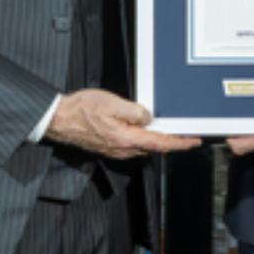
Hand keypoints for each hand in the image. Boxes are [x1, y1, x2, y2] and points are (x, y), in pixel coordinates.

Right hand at [45, 90, 200, 159]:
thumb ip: (134, 111)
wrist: (60, 119)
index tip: (193, 141)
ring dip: (157, 139)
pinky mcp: (110, 147)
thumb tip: (148, 117)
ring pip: (143, 146)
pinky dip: (143, 138)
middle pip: (154, 147)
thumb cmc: (81, 110)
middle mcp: (122, 149)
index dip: (179, 143)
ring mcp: (116, 150)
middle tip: (186, 133)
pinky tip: (144, 129)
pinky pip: (132, 144)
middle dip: (171, 141)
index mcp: (126, 139)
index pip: (160, 144)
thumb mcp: (112, 103)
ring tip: (167, 129)